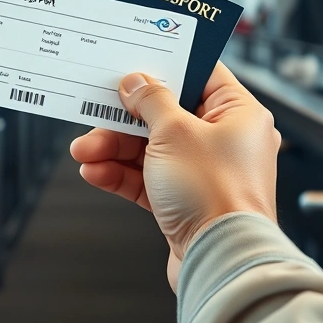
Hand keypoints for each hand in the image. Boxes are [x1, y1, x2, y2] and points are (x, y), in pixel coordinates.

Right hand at [70, 62, 279, 288]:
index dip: (165, 67)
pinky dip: (122, 174)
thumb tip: (136, 82)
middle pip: (167, 115)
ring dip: (114, 149)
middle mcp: (226, 140)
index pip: (201, 75)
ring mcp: (204, 172)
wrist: (220, 260)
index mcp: (239, 113)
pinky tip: (95, 172)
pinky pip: (148, 179)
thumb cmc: (214, 194)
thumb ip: (150, 101)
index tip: (134, 62)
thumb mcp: (173, 132)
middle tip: (95, 112)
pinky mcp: (186, 201)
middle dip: (124, 118)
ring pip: (151, 149)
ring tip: (84, 151)